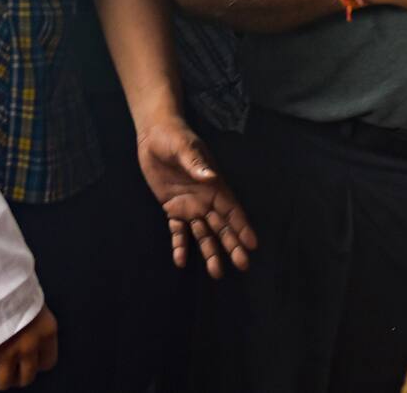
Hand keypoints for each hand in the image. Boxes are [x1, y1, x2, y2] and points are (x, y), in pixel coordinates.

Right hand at [0, 306, 57, 390]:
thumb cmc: (9, 283)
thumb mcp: (30, 299)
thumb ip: (31, 319)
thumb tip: (22, 330)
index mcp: (46, 331)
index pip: (48, 363)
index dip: (34, 363)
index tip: (24, 358)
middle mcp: (30, 347)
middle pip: (26, 378)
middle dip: (14, 374)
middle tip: (3, 367)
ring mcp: (7, 355)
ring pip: (3, 383)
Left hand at [135, 118, 257, 276]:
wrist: (154, 135)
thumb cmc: (174, 137)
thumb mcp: (185, 147)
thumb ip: (196, 163)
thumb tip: (211, 176)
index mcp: (213, 185)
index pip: (231, 210)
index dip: (242, 227)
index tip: (252, 244)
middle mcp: (205, 199)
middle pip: (221, 226)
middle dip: (232, 245)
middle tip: (242, 265)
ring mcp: (189, 205)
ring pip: (203, 233)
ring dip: (210, 251)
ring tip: (217, 273)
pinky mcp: (171, 208)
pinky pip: (177, 231)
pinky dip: (180, 245)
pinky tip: (181, 261)